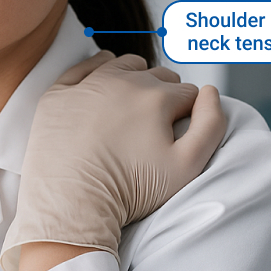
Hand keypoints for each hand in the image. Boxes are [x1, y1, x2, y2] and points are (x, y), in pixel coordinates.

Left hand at [0, 51, 226, 270]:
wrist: (71, 204)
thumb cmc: (130, 191)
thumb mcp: (187, 166)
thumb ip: (212, 126)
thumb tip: (211, 92)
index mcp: (157, 97)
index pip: (187, 93)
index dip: (189, 112)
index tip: (178, 130)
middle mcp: (123, 82)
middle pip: (158, 76)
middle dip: (165, 94)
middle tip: (155, 123)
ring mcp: (88, 84)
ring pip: (124, 65)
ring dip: (135, 77)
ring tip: (135, 102)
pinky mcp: (59, 93)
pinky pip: (85, 67)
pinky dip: (99, 69)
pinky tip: (105, 83)